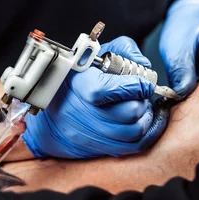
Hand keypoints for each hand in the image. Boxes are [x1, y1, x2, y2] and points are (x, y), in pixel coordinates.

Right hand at [22, 37, 168, 158]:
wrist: (51, 107)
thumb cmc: (78, 75)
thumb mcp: (95, 54)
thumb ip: (123, 50)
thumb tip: (144, 65)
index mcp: (78, 84)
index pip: (104, 90)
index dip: (132, 86)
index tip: (143, 83)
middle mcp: (80, 112)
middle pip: (127, 113)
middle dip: (142, 102)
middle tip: (143, 94)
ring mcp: (88, 134)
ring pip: (134, 132)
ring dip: (146, 118)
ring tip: (144, 106)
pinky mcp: (96, 148)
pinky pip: (132, 147)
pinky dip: (147, 133)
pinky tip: (146, 120)